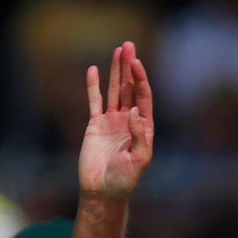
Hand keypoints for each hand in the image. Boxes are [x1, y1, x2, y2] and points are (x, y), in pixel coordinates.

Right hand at [78, 42, 154, 200]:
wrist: (102, 192)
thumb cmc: (124, 180)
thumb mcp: (139, 160)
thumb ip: (139, 136)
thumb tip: (135, 112)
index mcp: (143, 127)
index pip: (143, 96)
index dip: (140, 78)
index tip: (136, 62)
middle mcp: (129, 120)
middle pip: (130, 88)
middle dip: (129, 67)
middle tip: (128, 45)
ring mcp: (111, 121)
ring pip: (114, 90)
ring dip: (116, 71)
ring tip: (118, 50)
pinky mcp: (95, 125)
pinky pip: (94, 102)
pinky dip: (94, 87)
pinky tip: (94, 71)